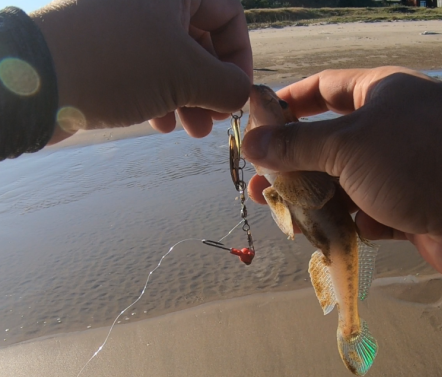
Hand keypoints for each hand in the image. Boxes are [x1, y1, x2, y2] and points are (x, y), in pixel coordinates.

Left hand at [30, 0, 251, 142]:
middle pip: (200, 39)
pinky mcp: (104, 47)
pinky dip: (160, 96)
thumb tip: (242, 94)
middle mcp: (149, 1)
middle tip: (216, 119)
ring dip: (189, 98)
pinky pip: (145, 68)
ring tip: (193, 131)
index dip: (239, 55)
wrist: (32, 79)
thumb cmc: (116, 64)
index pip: (228, 13)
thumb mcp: (185, 75)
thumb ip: (227, 85)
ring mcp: (123, 23)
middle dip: (212, 85)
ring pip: (172, 58)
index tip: (237, 92)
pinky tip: (160, 124)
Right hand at [242, 67, 441, 284]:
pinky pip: (368, 212)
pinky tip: (330, 235)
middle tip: (259, 184)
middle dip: (293, 164)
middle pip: (329, 142)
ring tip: (283, 216)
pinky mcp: (409, 208)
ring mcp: (402, 170)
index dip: (289, 103)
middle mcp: (391, 128)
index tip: (257, 121)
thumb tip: (251, 142)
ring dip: (316, 199)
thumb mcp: (348, 145)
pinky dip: (350, 222)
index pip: (325, 88)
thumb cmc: (413, 159)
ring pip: (346, 183)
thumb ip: (297, 145)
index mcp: (382, 93)